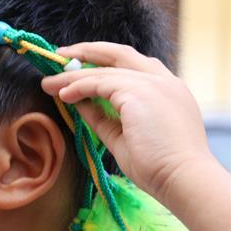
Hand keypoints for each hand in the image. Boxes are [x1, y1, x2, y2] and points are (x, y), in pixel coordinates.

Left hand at [41, 42, 215, 204]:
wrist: (181, 178)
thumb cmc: (156, 165)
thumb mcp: (122, 135)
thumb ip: (101, 116)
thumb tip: (77, 102)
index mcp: (166, 89)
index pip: (131, 64)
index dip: (102, 62)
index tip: (77, 65)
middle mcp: (163, 80)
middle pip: (119, 53)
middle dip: (86, 51)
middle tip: (59, 56)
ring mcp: (154, 84)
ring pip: (104, 70)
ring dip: (73, 75)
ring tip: (49, 83)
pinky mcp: (140, 92)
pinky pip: (100, 82)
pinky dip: (78, 86)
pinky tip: (62, 94)